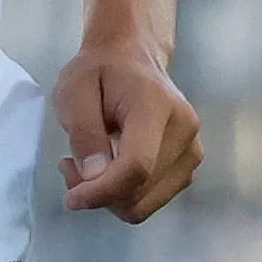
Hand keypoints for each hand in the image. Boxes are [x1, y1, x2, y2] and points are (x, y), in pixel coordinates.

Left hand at [53, 43, 200, 220]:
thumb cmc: (100, 71)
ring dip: (109, 197)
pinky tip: (108, 170)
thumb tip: (94, 177)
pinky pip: (151, 200)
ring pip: (144, 204)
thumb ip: (84, 132)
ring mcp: (192, 150)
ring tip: (87, 166)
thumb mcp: (74, 91)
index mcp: (156, 105)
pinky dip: (124, 196)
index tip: (72, 198)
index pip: (137, 166)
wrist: (133, 57)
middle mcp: (184, 130)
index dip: (102, 191)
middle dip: (99, 193)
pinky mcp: (188, 166)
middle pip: (140, 191)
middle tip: (70, 167)